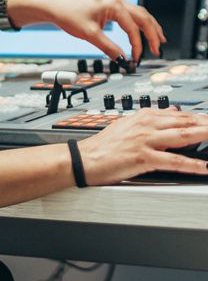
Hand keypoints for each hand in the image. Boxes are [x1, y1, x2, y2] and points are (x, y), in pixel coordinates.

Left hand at [7, 0, 164, 61]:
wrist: (54, 6)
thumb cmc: (68, 14)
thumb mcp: (89, 34)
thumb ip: (108, 48)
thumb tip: (122, 59)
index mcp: (114, 5)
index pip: (133, 28)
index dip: (137, 45)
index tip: (137, 58)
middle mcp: (117, 1)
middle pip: (144, 17)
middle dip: (153, 34)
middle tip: (158, 50)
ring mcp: (114, 2)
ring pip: (140, 14)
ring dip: (150, 27)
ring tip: (159, 40)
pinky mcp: (110, 7)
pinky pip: (131, 14)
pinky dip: (140, 24)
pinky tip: (143, 31)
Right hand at [78, 108, 207, 182]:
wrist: (84, 158)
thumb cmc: (103, 146)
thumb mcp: (127, 126)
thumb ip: (149, 120)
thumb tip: (171, 113)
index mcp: (143, 116)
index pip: (178, 114)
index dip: (198, 117)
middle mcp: (146, 125)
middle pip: (184, 122)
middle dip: (205, 123)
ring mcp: (145, 140)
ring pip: (183, 136)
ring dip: (204, 135)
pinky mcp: (143, 157)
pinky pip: (173, 161)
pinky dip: (192, 164)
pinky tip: (205, 167)